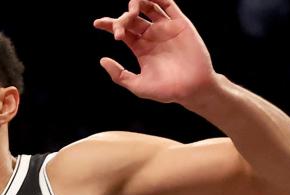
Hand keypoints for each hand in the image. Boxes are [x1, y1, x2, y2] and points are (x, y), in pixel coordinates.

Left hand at [94, 0, 215, 103]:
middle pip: (133, 18)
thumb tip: (102, 60)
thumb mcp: (137, 85)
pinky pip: (168, 5)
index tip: (97, 23)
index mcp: (141, 48)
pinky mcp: (180, 24)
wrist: (192, 88)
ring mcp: (166, 28)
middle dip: (123, 18)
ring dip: (138, 3)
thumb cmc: (166, 91)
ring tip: (131, 8)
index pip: (123, 30)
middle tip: (119, 27)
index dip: (110, 25)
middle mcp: (152, 35)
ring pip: (149, 7)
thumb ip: (119, 74)